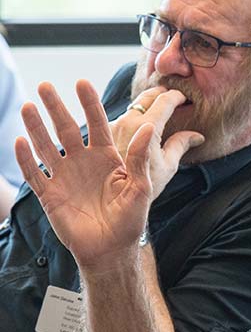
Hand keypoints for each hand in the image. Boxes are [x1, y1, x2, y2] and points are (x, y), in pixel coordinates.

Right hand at [15, 80, 166, 267]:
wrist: (111, 249)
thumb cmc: (131, 219)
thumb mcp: (140, 187)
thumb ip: (140, 158)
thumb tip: (150, 126)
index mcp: (107, 158)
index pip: (97, 124)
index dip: (89, 104)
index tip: (82, 82)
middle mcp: (83, 163)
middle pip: (66, 130)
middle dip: (56, 108)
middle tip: (45, 85)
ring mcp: (64, 177)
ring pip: (47, 147)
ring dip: (36, 127)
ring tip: (28, 106)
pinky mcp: (50, 195)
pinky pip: (35, 174)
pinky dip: (26, 159)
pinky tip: (19, 141)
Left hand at [111, 86, 203, 198]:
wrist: (108, 210)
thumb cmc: (141, 191)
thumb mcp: (167, 168)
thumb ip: (180, 145)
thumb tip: (198, 136)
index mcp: (146, 128)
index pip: (165, 102)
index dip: (177, 97)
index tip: (184, 98)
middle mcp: (127, 122)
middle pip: (146, 98)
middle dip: (161, 94)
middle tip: (171, 96)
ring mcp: (113, 127)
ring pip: (132, 108)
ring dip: (145, 106)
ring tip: (155, 110)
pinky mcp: (104, 136)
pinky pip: (121, 121)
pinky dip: (133, 120)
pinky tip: (137, 129)